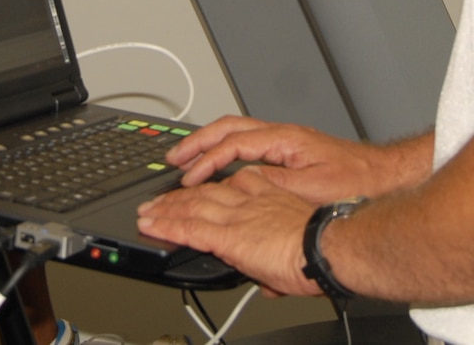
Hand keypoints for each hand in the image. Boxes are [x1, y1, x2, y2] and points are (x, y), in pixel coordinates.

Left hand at [137, 166, 322, 296]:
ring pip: (192, 206)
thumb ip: (276, 261)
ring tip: (147, 211)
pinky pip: (190, 228)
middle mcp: (250, 202)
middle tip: (161, 198)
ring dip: (166, 208)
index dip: (210, 188)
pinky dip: (167, 226)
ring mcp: (237, 216)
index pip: (232, 186)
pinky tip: (152, 226)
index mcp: (269, 198)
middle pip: (206, 193)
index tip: (199, 189)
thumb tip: (269, 286)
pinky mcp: (228, 236)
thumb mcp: (297, 243)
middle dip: (180, 196)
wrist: (326, 249)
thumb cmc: (322, 249)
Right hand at [166, 115, 396, 204]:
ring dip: (211, 146)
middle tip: (174, 158)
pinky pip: (249, 146)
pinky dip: (228, 154)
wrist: (386, 178)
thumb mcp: (311, 189)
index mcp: (285, 139)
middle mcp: (284, 135)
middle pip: (229, 128)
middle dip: (198, 142)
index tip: (189, 177)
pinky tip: (223, 168)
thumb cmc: (358, 182)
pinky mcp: (292, 154)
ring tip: (190, 161)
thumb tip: (240, 186)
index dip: (206, 160)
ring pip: (238, 134)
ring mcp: (288, 143)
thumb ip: (273, 185)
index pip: (233, 142)